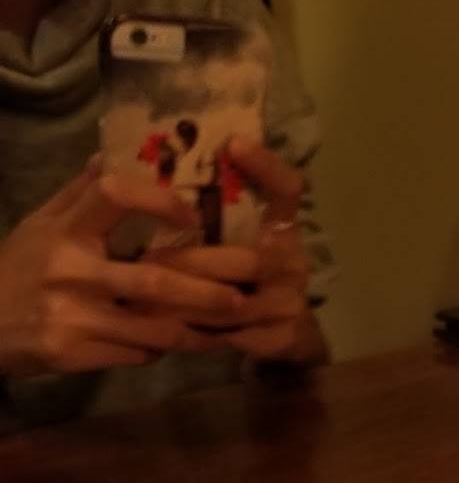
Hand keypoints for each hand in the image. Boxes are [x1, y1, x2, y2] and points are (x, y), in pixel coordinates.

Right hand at [0, 163, 248, 376]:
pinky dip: (161, 349)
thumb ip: (79, 195)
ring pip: (153, 327)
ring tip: (231, 327)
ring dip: (197, 329)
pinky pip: (135, 354)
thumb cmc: (18, 268)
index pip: (112, 195)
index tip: (193, 217)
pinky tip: (183, 344)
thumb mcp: (40, 224)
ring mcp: (72, 315)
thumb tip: (111, 156)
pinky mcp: (73, 354)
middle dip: (207, 287)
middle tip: (246, 291)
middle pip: (154, 278)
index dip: (158, 201)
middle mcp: (69, 270)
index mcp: (63, 228)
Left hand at [149, 139, 326, 364]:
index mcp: (284, 229)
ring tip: (141, 298)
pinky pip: (234, 337)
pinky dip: (198, 334)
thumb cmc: (247, 279)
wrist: (287, 337)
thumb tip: (143, 172)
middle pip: (249, 260)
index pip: (288, 189)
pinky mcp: (282, 339)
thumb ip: (213, 216)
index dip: (266, 167)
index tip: (233, 144)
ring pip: (235, 304)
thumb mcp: (239, 242)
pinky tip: (164, 329)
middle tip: (146, 262)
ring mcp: (291, 303)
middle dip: (194, 263)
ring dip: (188, 302)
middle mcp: (294, 262)